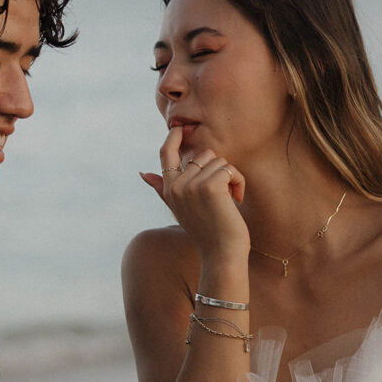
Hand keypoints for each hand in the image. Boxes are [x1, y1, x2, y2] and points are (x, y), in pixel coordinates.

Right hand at [141, 125, 248, 260]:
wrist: (221, 254)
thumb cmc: (207, 232)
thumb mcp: (180, 208)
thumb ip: (162, 188)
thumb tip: (142, 172)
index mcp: (169, 189)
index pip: (166, 154)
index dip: (173, 137)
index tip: (180, 128)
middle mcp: (177, 186)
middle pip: (203, 155)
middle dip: (218, 170)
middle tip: (223, 195)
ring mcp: (191, 186)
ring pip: (219, 161)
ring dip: (231, 178)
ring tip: (229, 201)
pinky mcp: (210, 186)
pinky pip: (230, 170)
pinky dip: (239, 183)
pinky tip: (237, 201)